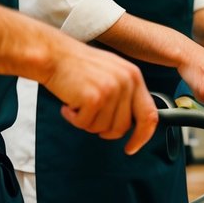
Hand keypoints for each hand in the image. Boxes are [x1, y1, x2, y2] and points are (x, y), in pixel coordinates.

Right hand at [42, 35, 157, 154]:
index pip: (150, 114)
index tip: (132, 147)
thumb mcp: (112, 73)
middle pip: (123, 127)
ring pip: (103, 128)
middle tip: (91, 120)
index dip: (142, 136)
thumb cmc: (77, 66)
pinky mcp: (94, 97)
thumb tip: (130, 122)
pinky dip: (73, 119)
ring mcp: (111, 89)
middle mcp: (127, 82)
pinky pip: (85, 124)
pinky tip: (69, 105)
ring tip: (78, 105)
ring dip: (87, 122)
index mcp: (134, 76)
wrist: (53, 55)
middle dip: (105, 131)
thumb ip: (125, 94)